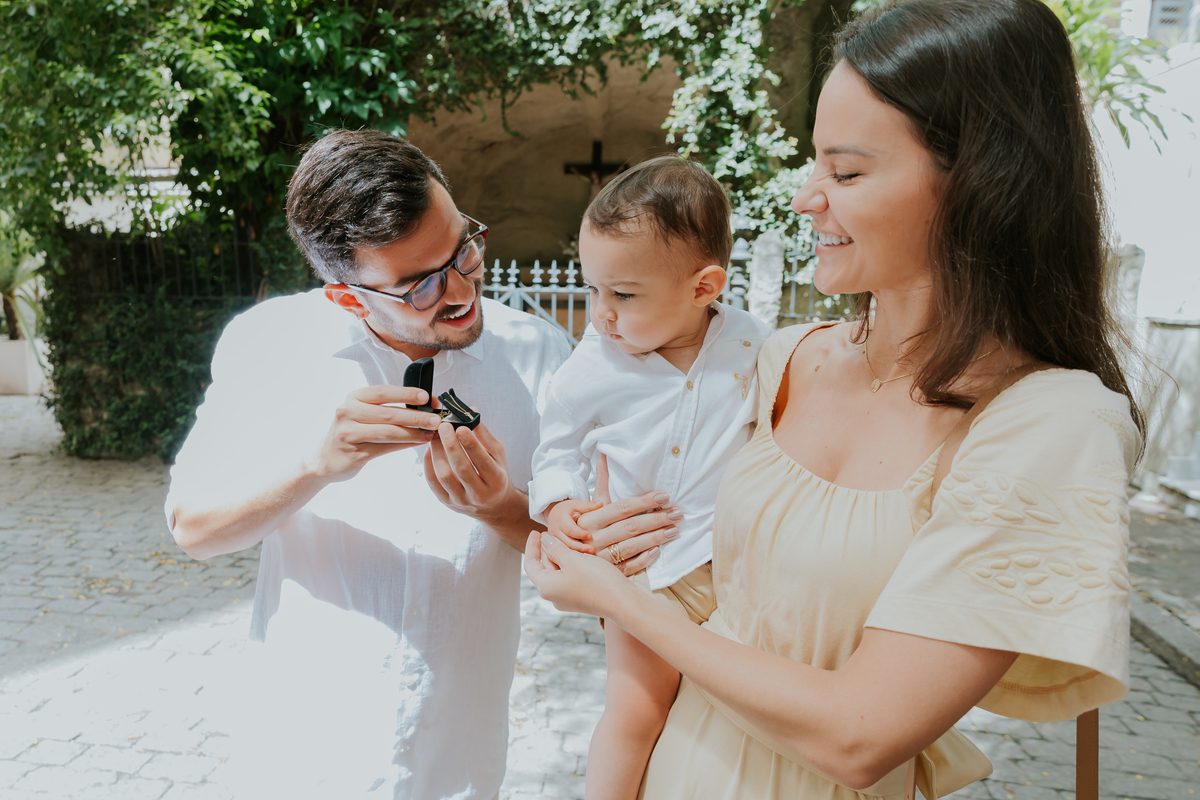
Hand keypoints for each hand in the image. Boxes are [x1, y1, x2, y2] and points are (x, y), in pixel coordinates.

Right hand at [307, 385, 441, 482]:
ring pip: (388, 432)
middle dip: (416, 416)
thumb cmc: (352, 431)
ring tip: (431, 433)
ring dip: (413, 433)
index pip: (383, 392)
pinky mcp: (353, 453)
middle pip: (388, 413)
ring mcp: (348, 433)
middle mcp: (347, 412)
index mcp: (354, 397)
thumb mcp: (363, 413)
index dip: (406, 393)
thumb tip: (424, 406)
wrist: (325, 458)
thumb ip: (388, 408)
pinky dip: (405, 445)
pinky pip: (385, 448)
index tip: (427, 397)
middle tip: (436, 419)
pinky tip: (418, 442)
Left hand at [424, 420, 523, 526]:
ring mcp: (462, 500)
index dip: (471, 443)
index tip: (461, 427)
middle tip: (444, 426)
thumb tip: (472, 412)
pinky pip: (433, 483)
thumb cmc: (496, 474)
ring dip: (437, 453)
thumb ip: (484, 435)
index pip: (482, 461)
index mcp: (497, 481)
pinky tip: (429, 450)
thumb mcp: (498, 455)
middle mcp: (480, 494)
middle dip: (451, 445)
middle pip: (462, 469)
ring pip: (444, 476)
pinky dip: (429, 464)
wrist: (493, 506)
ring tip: (434, 436)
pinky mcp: (447, 502)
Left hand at [525, 532, 632, 617]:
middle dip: (547, 549)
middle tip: (552, 532)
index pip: (530, 564)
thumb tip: (544, 540)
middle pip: (544, 568)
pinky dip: (571, 564)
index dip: (532, 546)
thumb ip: (555, 549)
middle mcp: (554, 596)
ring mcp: (567, 598)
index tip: (535, 531)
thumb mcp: (572, 559)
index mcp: (546, 587)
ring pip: (558, 572)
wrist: (622, 601)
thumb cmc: (596, 580)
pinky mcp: (580, 597)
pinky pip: (570, 577)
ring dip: (560, 555)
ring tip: (567, 540)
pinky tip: (579, 554)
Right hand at [546, 499, 603, 554]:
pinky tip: (583, 558)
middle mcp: (555, 531)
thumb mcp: (576, 505)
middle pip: (567, 542)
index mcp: (560, 520)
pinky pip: (564, 553)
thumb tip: (601, 504)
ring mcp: (554, 540)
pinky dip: (573, 556)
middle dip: (579, 547)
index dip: (580, 533)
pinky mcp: (555, 547)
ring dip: (577, 553)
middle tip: (592, 549)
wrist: (554, 514)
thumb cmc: (567, 510)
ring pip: (565, 549)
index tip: (590, 535)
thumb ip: (588, 506)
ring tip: (590, 554)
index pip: (570, 529)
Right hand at [577, 455, 680, 575]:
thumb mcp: (590, 504)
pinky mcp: (607, 572)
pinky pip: (627, 567)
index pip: (622, 508)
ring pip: (631, 546)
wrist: (566, 556)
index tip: (664, 496)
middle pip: (630, 527)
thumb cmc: (584, 525)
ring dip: (655, 538)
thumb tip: (604, 453)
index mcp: (591, 519)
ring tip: (674, 530)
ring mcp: (601, 557)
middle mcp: (595, 538)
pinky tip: (657, 551)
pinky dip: (642, 560)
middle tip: (677, 513)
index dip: (644, 501)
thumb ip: (601, 481)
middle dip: (656, 519)